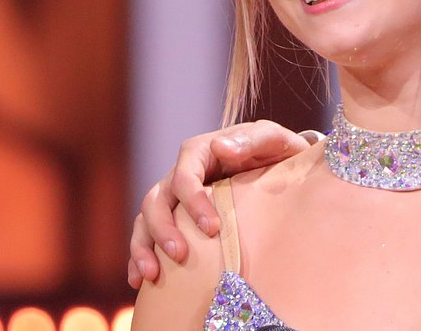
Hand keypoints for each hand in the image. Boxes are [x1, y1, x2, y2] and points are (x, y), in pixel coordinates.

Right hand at [126, 120, 313, 288]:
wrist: (281, 166)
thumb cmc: (277, 151)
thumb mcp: (273, 139)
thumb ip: (252, 140)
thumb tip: (220, 146)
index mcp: (201, 152)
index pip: (184, 175)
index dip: (192, 202)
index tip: (212, 228)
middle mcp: (181, 173)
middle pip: (156, 199)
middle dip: (163, 229)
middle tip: (180, 255)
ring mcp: (174, 196)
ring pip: (145, 219)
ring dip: (144, 247)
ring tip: (152, 275)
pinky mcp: (174, 217)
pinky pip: (147, 235)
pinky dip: (139, 257)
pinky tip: (140, 280)